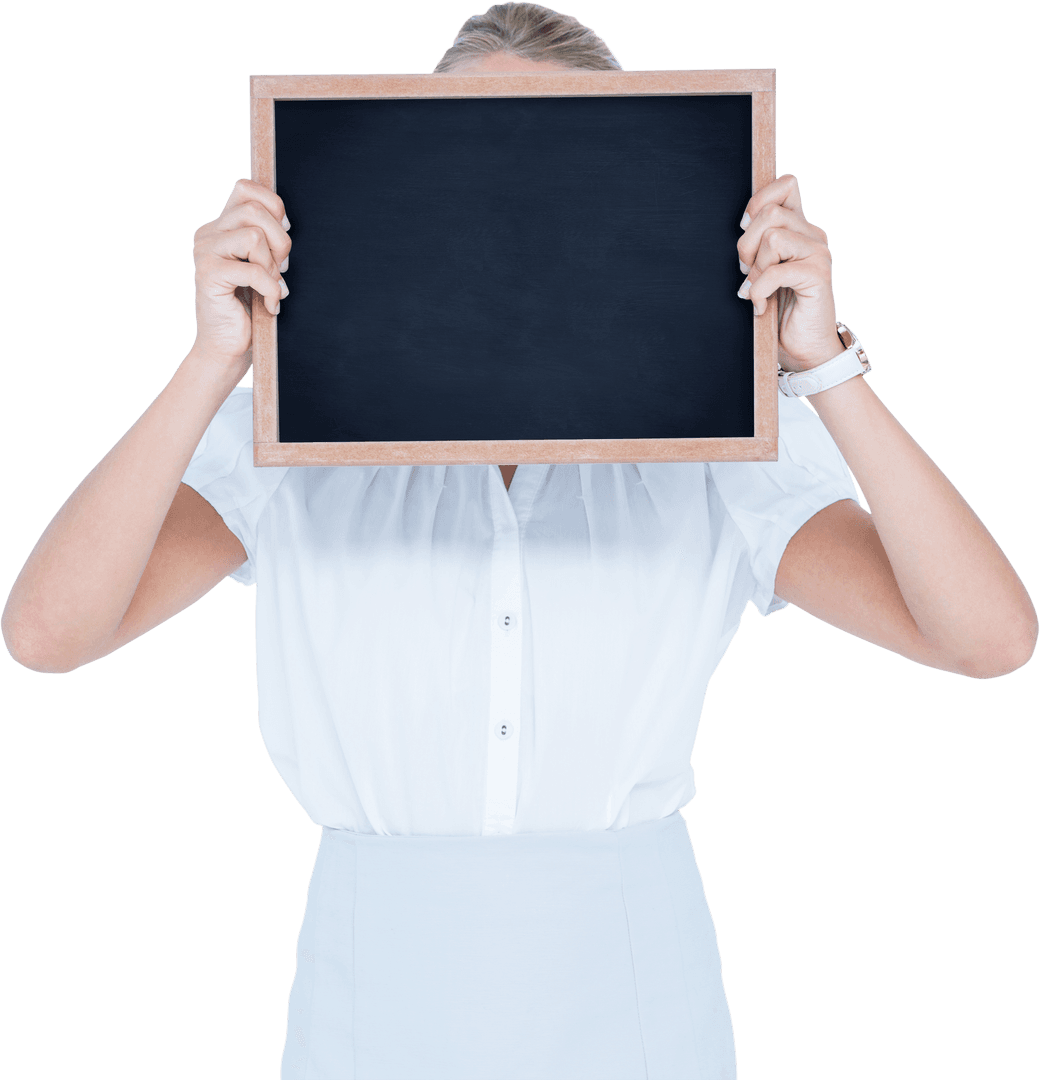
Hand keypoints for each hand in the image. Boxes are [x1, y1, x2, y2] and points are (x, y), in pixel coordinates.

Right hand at [190, 178, 291, 368]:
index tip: (281, 242)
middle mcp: (208, 234)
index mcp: (221, 227)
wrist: (228, 349)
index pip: (246, 188)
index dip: (273, 206)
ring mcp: (205, 252)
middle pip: (254, 208)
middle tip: (281, 269)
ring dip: (273, 265)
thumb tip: (285, 222)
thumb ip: (267, 241)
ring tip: (272, 287)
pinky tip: (271, 305)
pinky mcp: (209, 274)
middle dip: (280, 240)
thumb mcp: (263, 268)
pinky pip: (253, 269)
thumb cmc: (249, 310)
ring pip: (254, 234)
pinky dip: (270, 289)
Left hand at [736, 173, 844, 370]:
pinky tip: (760, 306)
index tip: (744, 229)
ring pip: (773, 237)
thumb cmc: (781, 314)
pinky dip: (759, 290)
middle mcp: (812, 235)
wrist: (804, 351)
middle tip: (745, 272)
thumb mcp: (763, 273)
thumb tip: (741, 225)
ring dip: (755, 268)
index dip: (758, 201)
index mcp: (800, 229)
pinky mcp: (817, 275)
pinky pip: (776, 270)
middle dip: (746, 244)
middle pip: (770, 213)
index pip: (786, 185)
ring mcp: (818, 253)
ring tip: (755, 290)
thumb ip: (758, 247)